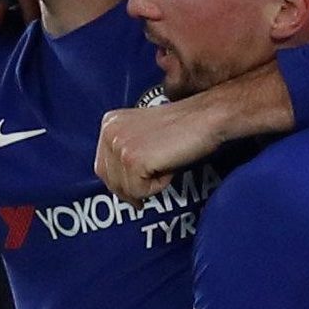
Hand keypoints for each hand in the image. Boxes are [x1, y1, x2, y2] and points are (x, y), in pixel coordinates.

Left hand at [94, 99, 218, 208]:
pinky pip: (140, 192)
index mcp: (110, 122)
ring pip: (126, 189)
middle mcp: (109, 132)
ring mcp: (119, 146)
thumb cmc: (182, 127)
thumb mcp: (142, 134)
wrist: (205, 116)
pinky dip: (159, 186)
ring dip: (149, 185)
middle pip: (111, 181)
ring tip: (165, 164)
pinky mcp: (133, 160)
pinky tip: (169, 166)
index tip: (136, 187)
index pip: (103, 167)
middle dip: (132, 189)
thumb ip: (125, 151)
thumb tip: (118, 186)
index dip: (121, 182)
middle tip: (152, 183)